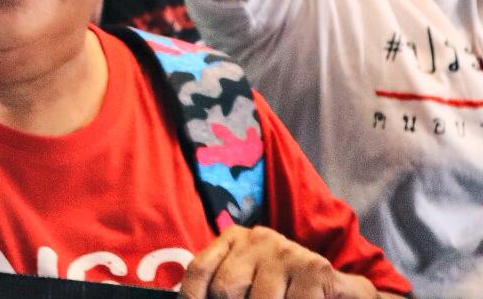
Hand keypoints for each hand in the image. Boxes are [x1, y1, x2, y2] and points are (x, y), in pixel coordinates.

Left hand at [181, 226, 375, 298]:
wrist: (341, 291)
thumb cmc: (285, 289)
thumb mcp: (251, 282)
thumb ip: (226, 288)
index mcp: (235, 240)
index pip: (199, 269)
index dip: (191, 297)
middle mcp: (258, 239)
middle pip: (225, 289)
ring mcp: (286, 252)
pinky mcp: (315, 269)